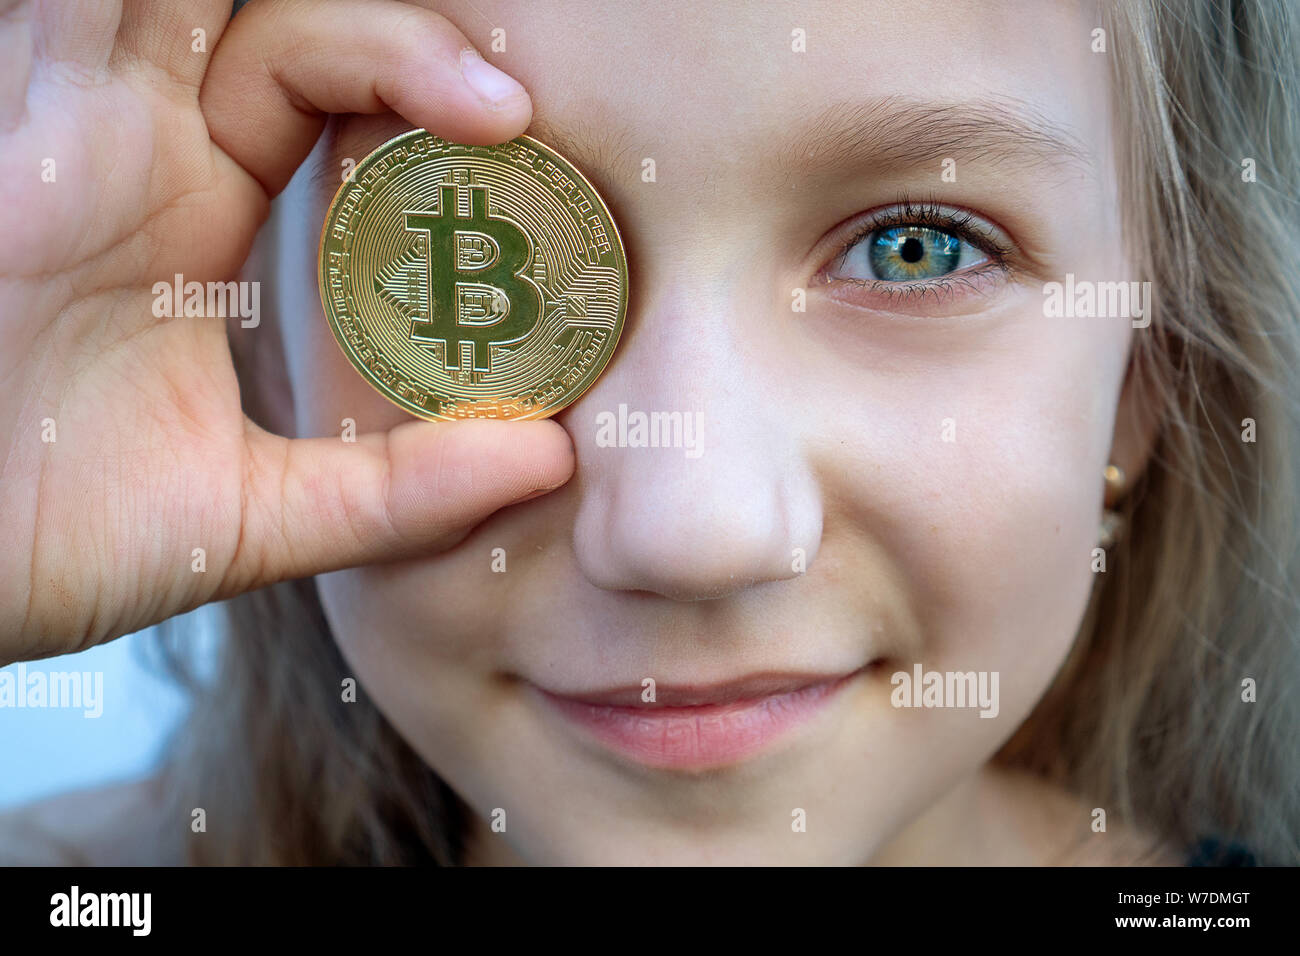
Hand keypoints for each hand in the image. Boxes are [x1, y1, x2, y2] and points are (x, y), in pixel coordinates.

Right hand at [0, 0, 572, 663]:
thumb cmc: (41, 543)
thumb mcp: (251, 514)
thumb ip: (394, 491)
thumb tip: (549, 464)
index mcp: (190, 205)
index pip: (319, 77)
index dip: (416, 75)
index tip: (514, 128)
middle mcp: (127, 142)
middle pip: (271, 12)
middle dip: (382, 30)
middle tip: (502, 97)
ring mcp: (56, 117)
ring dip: (292, 7)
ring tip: (445, 66)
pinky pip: (65, 1)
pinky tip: (193, 19)